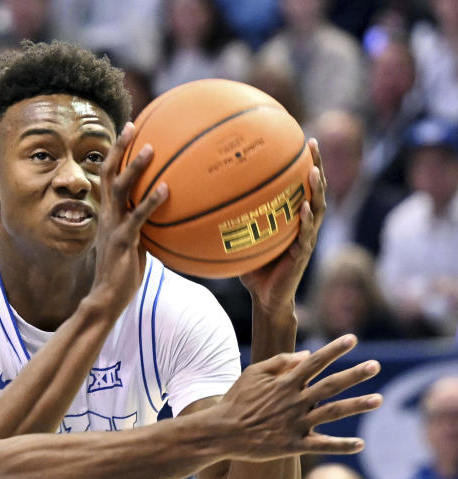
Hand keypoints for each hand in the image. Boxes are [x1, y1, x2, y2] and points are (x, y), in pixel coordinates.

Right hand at [90, 122, 168, 312]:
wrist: (106, 297)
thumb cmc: (123, 271)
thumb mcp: (134, 241)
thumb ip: (144, 223)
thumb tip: (166, 212)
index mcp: (109, 212)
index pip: (108, 175)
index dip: (116, 151)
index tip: (129, 129)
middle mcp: (108, 214)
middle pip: (108, 173)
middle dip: (119, 148)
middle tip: (133, 126)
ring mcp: (113, 226)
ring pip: (120, 189)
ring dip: (135, 167)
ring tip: (151, 149)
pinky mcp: (123, 241)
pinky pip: (137, 217)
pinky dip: (151, 201)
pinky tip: (166, 189)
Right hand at [217, 334, 381, 459]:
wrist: (222, 432)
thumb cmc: (237, 400)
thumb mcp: (253, 373)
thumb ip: (280, 362)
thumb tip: (306, 355)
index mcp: (285, 383)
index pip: (314, 362)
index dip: (334, 349)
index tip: (353, 338)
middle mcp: (294, 401)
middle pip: (330, 385)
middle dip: (354, 374)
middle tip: (375, 366)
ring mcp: (295, 423)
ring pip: (332, 413)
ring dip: (357, 405)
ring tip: (379, 399)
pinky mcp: (293, 445)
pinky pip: (321, 445)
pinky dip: (341, 445)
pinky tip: (360, 444)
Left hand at [240, 139, 326, 312]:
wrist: (266, 298)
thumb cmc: (253, 268)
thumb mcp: (241, 239)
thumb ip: (231, 222)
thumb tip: (203, 203)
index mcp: (292, 219)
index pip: (300, 185)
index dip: (302, 163)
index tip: (300, 139)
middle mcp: (303, 225)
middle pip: (315, 190)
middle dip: (316, 166)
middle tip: (312, 144)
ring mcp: (306, 239)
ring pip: (317, 209)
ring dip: (316, 190)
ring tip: (313, 172)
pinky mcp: (302, 255)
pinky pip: (306, 235)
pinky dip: (304, 221)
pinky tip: (302, 208)